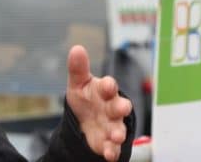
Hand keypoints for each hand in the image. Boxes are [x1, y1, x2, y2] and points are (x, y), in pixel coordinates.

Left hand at [65, 45, 132, 161]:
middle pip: (119, 106)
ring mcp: (112, 125)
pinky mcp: (107, 141)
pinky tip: (108, 154)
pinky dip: (111, 150)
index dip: (108, 84)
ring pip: (118, 128)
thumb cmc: (86, 97)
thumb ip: (78, 68)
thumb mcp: (78, 82)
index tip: (107, 84)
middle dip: (121, 107)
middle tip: (123, 107)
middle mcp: (112, 107)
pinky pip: (112, 147)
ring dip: (118, 132)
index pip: (109, 85)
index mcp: (104, 90)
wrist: (84, 119)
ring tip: (116, 136)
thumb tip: (77, 48)